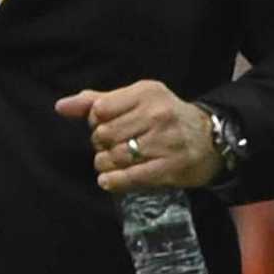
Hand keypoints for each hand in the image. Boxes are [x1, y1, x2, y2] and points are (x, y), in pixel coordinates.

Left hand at [56, 81, 222, 193]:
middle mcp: (158, 115)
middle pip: (104, 135)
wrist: (211, 139)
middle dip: (101, 144)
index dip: (95, 122)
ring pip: (114, 157)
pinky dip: (114, 181)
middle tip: (112, 146)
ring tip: (113, 162)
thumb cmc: (164, 118)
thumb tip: (61, 106)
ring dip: (106, 163)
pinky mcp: (172, 167)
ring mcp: (166, 141)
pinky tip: (108, 181)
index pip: (99, 110)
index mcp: (147, 93)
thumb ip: (96, 101)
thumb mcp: (135, 100)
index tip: (105, 126)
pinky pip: (131, 177)